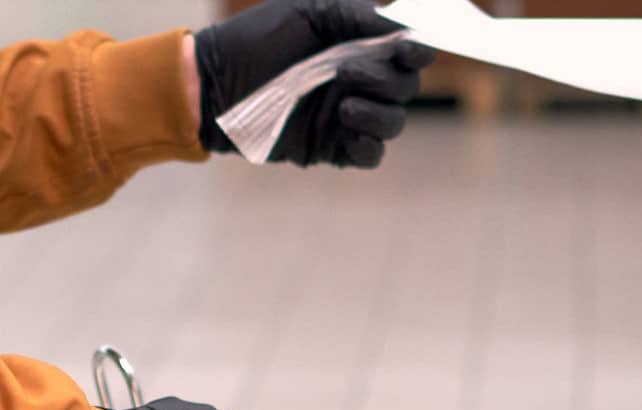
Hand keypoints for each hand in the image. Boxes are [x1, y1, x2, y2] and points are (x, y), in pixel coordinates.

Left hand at [194, 0, 435, 167]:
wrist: (214, 84)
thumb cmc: (256, 39)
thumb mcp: (305, 10)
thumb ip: (355, 14)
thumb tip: (401, 27)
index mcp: (359, 48)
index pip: (408, 53)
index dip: (419, 51)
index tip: (410, 51)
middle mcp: (361, 83)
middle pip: (406, 88)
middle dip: (387, 81)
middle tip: (346, 73)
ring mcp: (349, 118)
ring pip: (394, 123)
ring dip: (380, 115)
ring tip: (344, 108)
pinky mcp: (335, 148)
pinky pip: (371, 155)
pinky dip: (369, 146)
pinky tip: (349, 133)